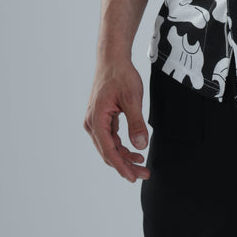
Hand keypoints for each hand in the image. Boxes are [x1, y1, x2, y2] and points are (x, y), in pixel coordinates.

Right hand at [84, 61, 149, 182]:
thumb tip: (140, 146)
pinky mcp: (102, 118)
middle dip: (125, 165)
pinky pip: (110, 138)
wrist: (113, 59)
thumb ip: (136, 123)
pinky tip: (135, 151)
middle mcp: (92, 123)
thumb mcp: (133, 98)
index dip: (121, 166)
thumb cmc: (121, 75)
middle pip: (108, 152)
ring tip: (142, 165)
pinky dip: (122, 146)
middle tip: (144, 174)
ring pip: (109, 147)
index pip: (108, 150)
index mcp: (97, 119)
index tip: (133, 177)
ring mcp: (96, 121)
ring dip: (125, 157)